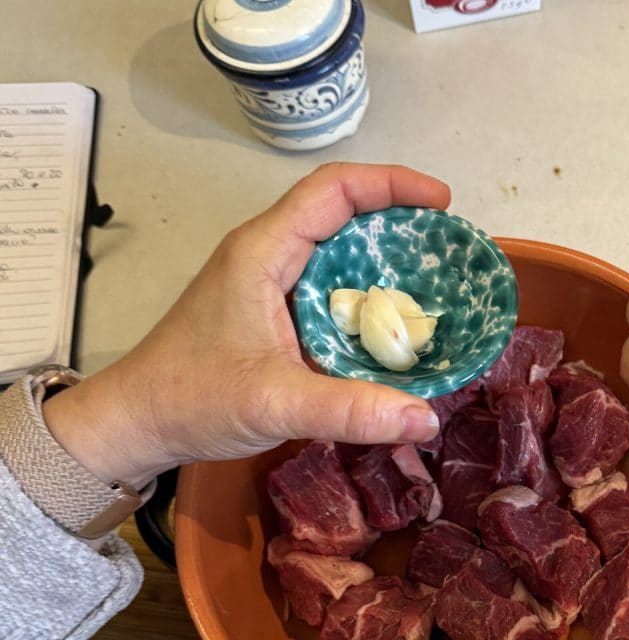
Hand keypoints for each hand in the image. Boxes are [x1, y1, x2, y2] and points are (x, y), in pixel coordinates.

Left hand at [43, 163, 451, 488]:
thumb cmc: (193, 398)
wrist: (137, 423)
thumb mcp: (276, 403)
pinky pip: (330, 290)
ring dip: (385, 262)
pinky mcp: (272, 312)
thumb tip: (426, 418)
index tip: (442, 203)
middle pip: (342, 213)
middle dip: (399, 223)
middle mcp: (268, 256)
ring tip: (434, 285)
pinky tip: (395, 327)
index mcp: (264, 252)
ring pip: (338, 253)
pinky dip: (367, 298)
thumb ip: (352, 411)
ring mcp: (269, 284)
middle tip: (448, 251)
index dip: (391, 184)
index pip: (333, 189)